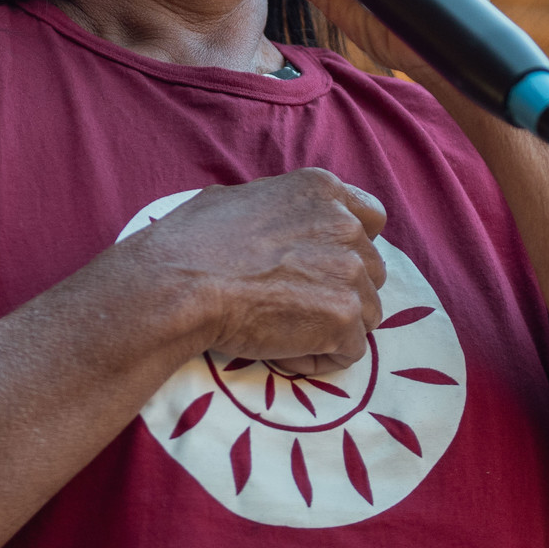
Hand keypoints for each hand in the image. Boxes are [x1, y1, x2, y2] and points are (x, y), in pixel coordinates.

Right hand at [117, 168, 386, 374]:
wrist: (178, 286)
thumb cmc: (191, 243)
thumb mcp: (236, 198)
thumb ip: (276, 207)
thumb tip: (276, 220)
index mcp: (321, 189)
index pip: (370, 220)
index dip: (348, 249)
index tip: (321, 268)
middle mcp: (344, 224)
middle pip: (371, 271)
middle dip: (341, 291)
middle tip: (295, 306)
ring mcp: (349, 270)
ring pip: (366, 312)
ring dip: (333, 327)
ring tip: (284, 332)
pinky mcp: (344, 315)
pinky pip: (349, 350)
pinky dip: (320, 358)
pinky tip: (283, 352)